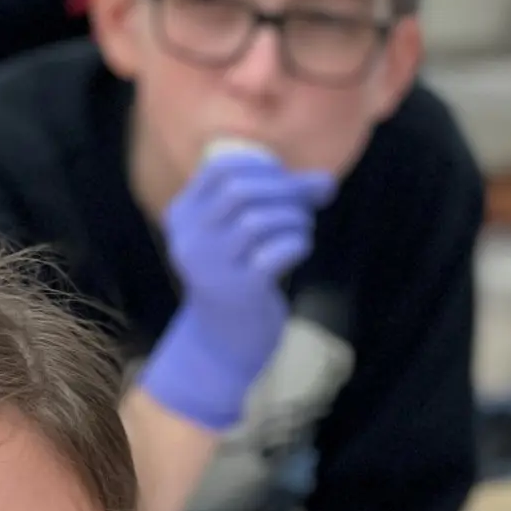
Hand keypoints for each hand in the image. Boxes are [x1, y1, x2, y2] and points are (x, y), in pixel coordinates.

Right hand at [137, 145, 334, 432]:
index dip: (262, 167)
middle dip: (284, 190)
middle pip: (239, 190)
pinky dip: (297, 243)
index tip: (284, 182)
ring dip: (293, 218)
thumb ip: (282, 203)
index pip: (219, 168)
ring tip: (302, 230)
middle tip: (305, 207)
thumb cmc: (239, 278)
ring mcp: (212, 268)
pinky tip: (300, 250)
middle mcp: (190, 240)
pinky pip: (275, 253)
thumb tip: (328, 182)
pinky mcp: (239, 292)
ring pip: (257, 220)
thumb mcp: (246, 236)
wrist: (222, 343)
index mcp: (183, 216)